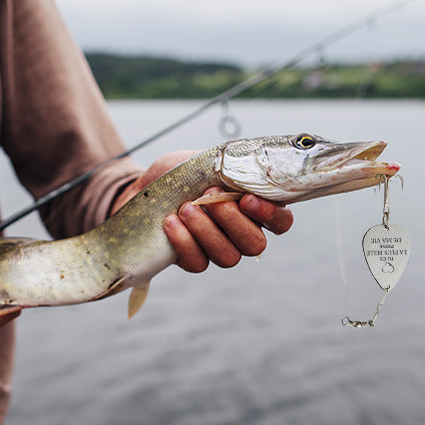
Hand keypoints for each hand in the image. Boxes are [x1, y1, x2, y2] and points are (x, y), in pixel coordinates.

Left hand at [113, 151, 293, 272]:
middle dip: (232, 221)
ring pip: (228, 257)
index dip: (270, 215)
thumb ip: (234, 167)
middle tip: (209, 197)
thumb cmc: (181, 173)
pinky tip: (171, 222)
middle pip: (254, 245)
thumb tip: (249, 167)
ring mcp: (217, 251)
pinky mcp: (192, 261)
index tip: (246, 198)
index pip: (281, 222)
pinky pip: (198, 263)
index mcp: (253, 209)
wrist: (143, 189)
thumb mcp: (209, 160)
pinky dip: (184, 242)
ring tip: (186, 208)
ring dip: (206, 231)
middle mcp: (240, 234)